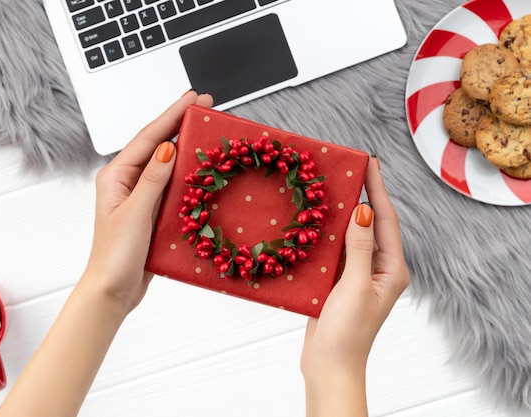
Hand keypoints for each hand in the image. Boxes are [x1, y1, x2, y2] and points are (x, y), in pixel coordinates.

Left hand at [83, 91, 212, 313]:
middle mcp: (127, 181)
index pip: (149, 138)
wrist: (112, 289)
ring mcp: (140, 196)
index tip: (192, 99)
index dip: (172, 115)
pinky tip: (199, 167)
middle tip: (204, 105)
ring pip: (166, 163)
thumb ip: (152, 180)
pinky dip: (186, 173)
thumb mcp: (134, 213)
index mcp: (116, 176)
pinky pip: (171, 185)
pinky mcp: (152, 211)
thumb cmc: (114, 255)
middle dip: (179, 123)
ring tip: (205, 128)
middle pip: (157, 144)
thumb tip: (168, 147)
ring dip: (185, 145)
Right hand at [300, 157, 408, 414]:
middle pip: (371, 223)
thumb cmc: (348, 332)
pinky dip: (327, 233)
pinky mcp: (338, 281)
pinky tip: (315, 220)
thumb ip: (360, 248)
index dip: (378, 190)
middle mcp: (378, 268)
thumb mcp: (355, 287)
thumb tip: (364, 211)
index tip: (371, 163)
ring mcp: (357, 274)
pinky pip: (335, 249)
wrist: (329, 365)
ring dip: (342, 213)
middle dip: (362, 195)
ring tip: (332, 186)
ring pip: (351, 235)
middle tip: (350, 168)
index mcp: (391, 269)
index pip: (386, 220)